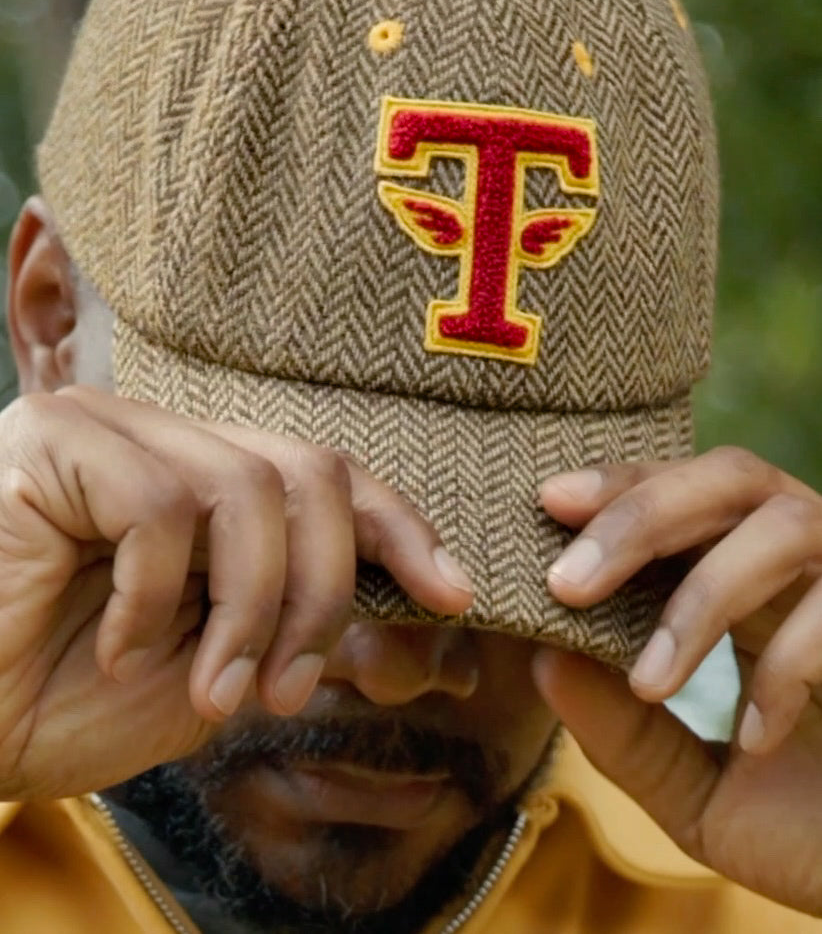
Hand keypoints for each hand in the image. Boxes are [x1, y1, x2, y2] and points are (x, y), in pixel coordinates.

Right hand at [0, 387, 471, 799]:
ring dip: (253, 611)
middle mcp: (164, 440)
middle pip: (309, 471)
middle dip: (324, 589)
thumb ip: (300, 634)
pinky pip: (160, 504)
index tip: (453, 594)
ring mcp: (109, 431)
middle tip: (290, 688)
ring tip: (215, 692)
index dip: (398, 527)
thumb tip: (413, 619)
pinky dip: (158, 598)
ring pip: (247, 488)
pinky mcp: (55, 442)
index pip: (327, 474)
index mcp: (205, 484)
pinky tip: (117, 649)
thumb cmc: (66, 703)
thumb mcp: (216, 675)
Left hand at [533, 447, 821, 918]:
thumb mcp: (697, 792)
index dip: (621, 487)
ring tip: (649, 680)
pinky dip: (788, 665)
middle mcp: (809, 566)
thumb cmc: (816, 830)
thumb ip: (625, 734)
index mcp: (753, 581)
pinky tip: (753, 736)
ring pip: (785, 525)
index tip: (550, 502)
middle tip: (567, 581)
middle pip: (731, 476)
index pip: (685, 496)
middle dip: (641, 517)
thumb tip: (539, 658)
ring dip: (703, 597)